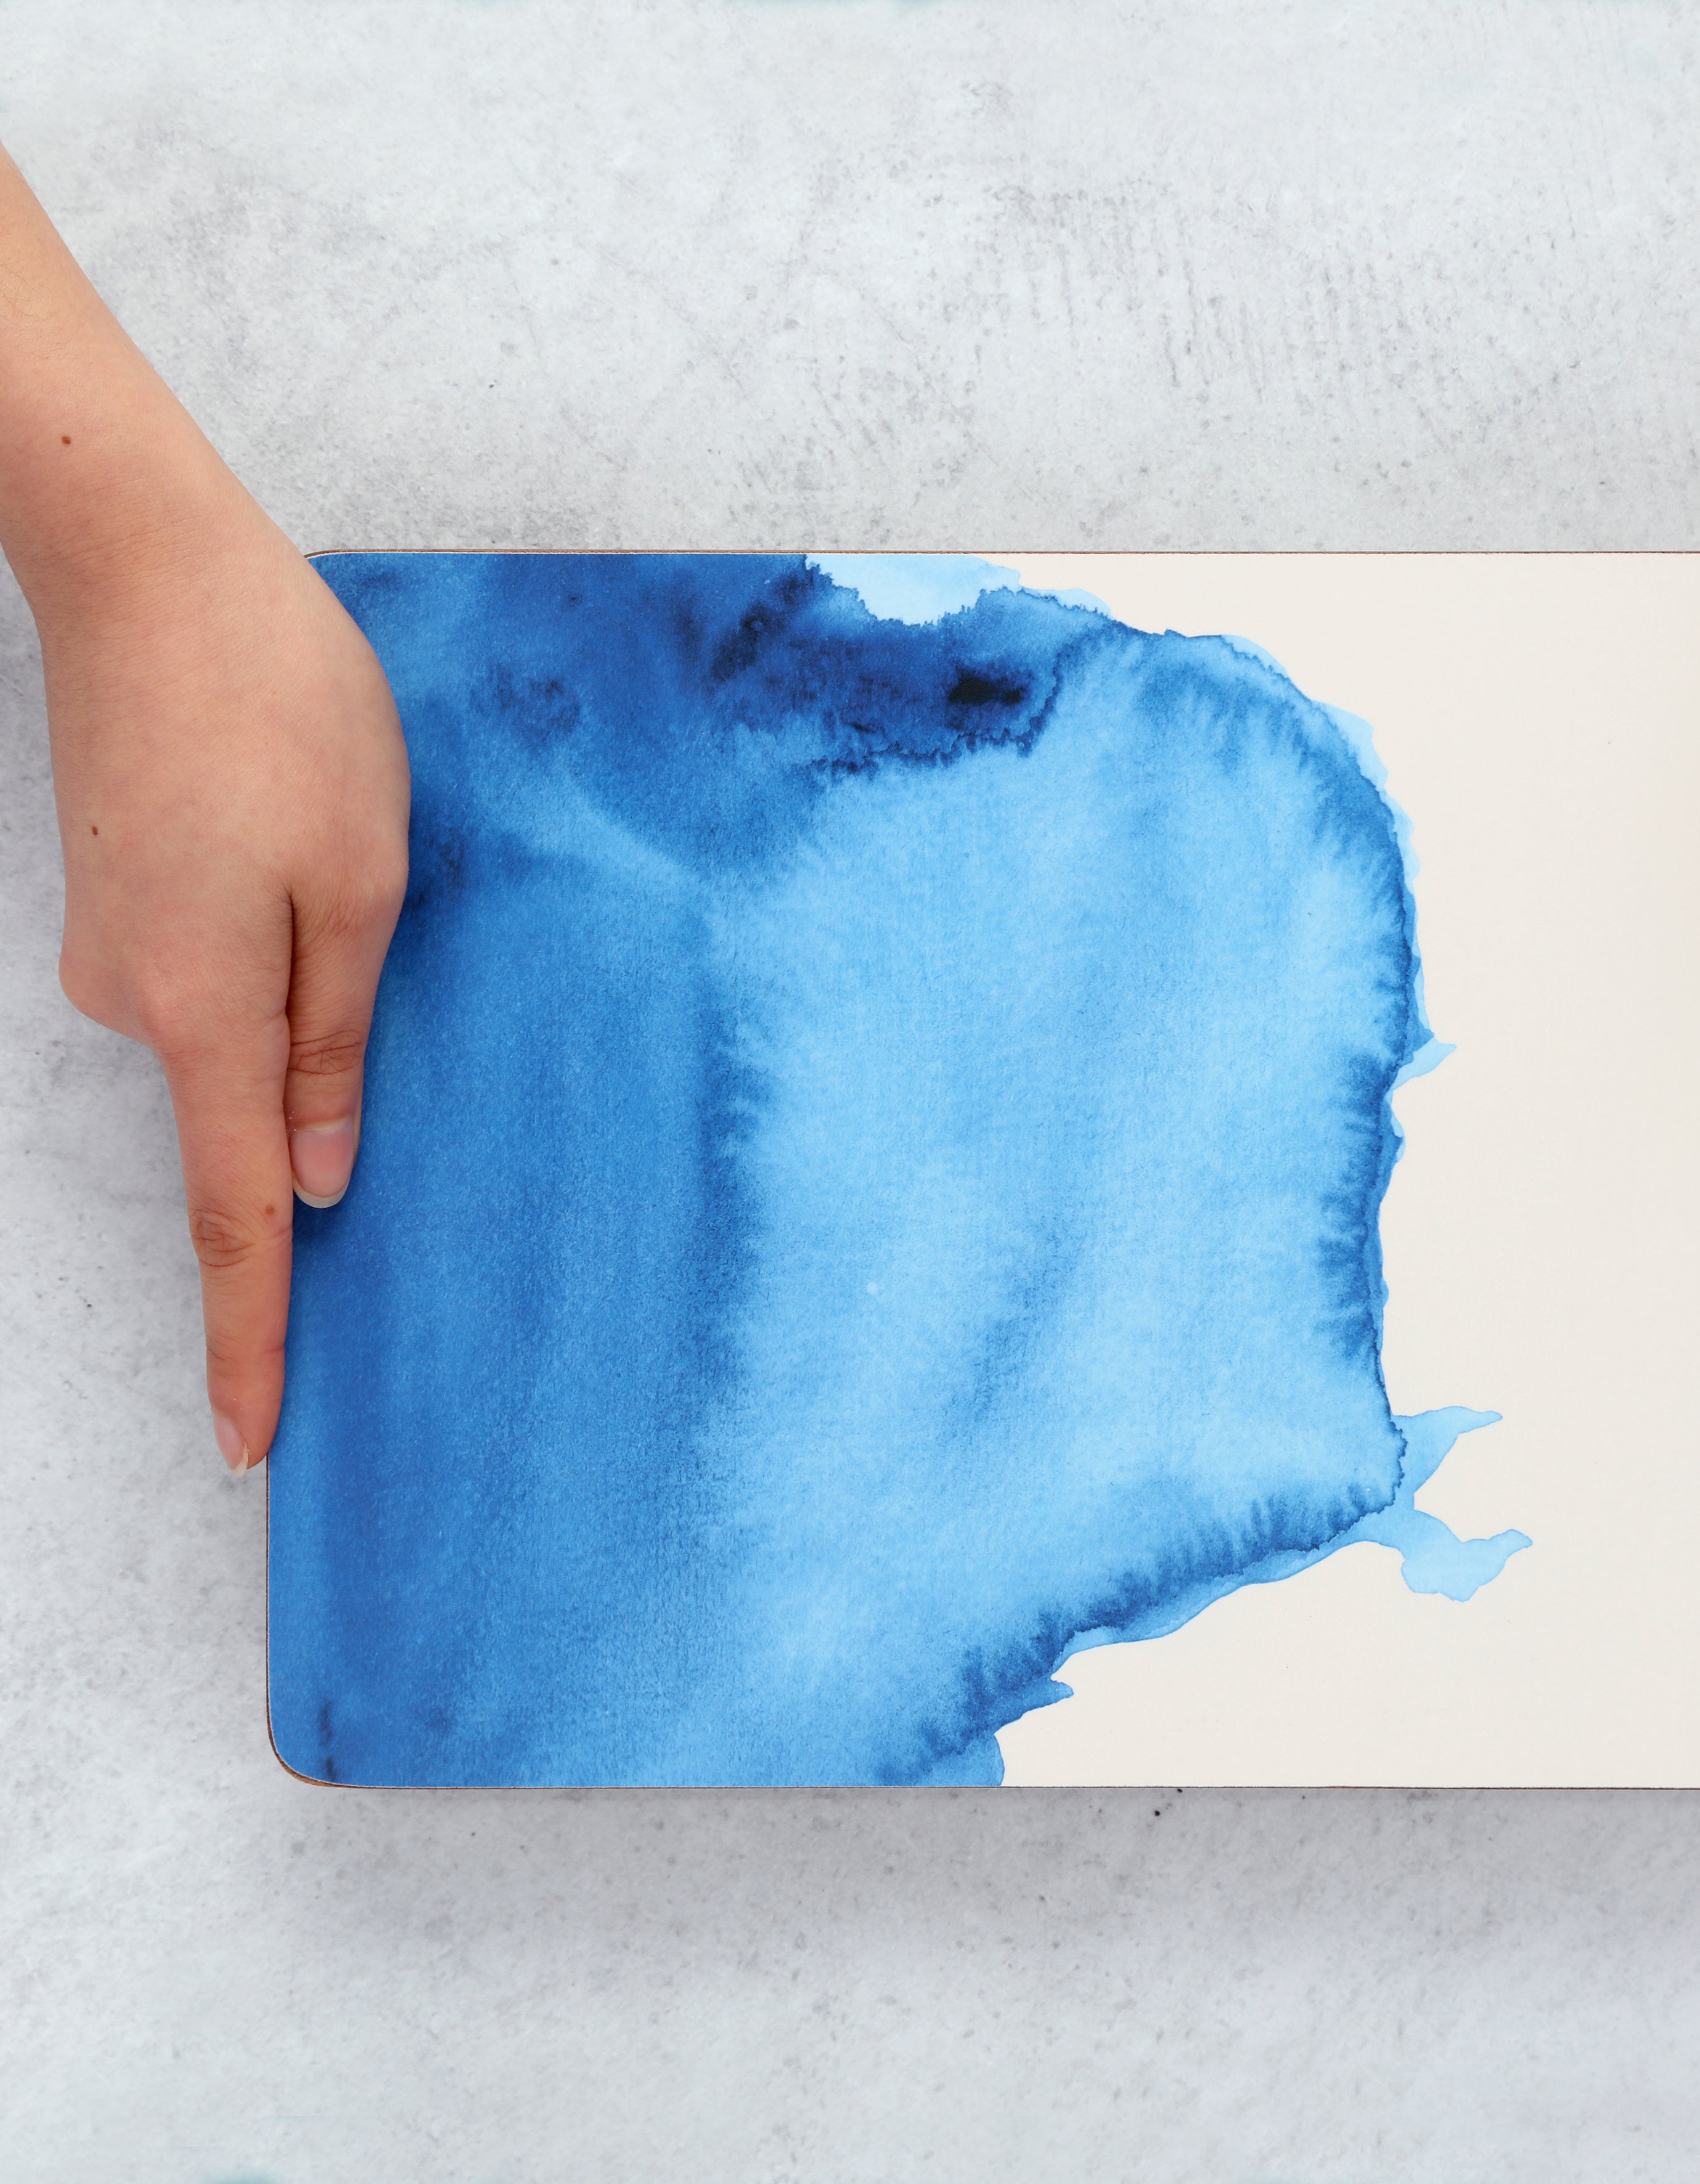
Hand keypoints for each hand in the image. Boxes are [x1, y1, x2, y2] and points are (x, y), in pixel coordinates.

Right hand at [39, 487, 407, 1472]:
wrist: (148, 567)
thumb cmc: (280, 710)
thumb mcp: (361, 883)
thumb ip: (336, 1042)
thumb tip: (314, 1177)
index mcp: (205, 1010)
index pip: (234, 1219)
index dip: (249, 1334)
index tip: (250, 1436)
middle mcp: (136, 1000)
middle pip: (240, 1123)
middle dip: (299, 1157)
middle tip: (366, 1051)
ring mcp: (118, 951)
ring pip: (238, 1034)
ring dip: (301, 1015)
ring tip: (344, 879)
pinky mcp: (127, 902)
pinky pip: (218, 978)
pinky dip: (272, 969)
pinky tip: (306, 881)